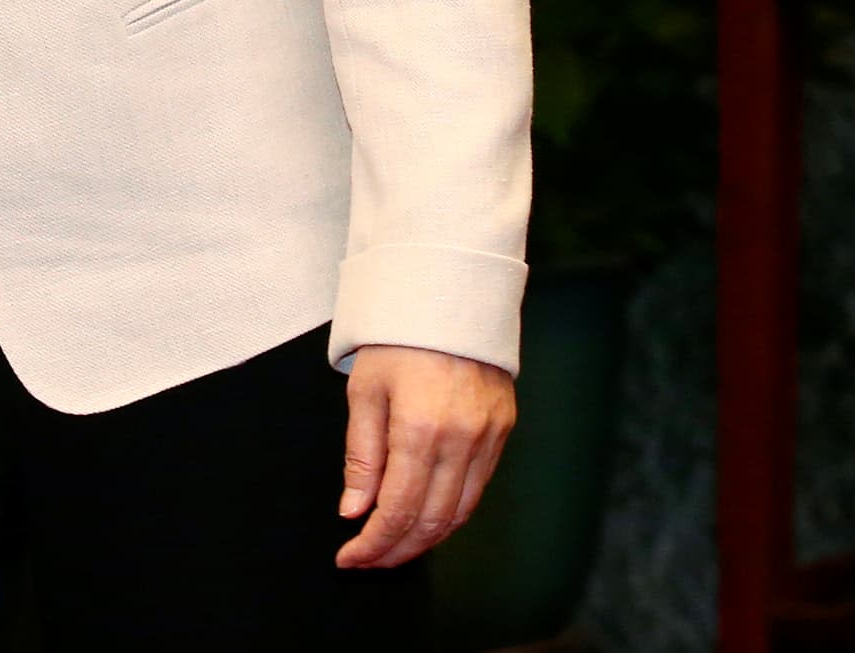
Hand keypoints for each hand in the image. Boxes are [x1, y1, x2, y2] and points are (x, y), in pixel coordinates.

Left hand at [338, 344, 514, 567]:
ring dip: (427, 539)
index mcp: (420, 428)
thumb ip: (361, 456)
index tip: (350, 558)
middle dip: (397, 550)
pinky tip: (428, 516)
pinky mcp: (503, 430)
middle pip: (432, 521)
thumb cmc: (398, 337)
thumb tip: (354, 512)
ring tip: (394, 548)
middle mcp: (462, 439)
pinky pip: (478, 487)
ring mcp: (489, 436)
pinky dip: (452, 512)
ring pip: (460, 512)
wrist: (450, 293)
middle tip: (368, 561)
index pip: (398, 510)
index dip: (373, 544)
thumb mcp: (364, 391)